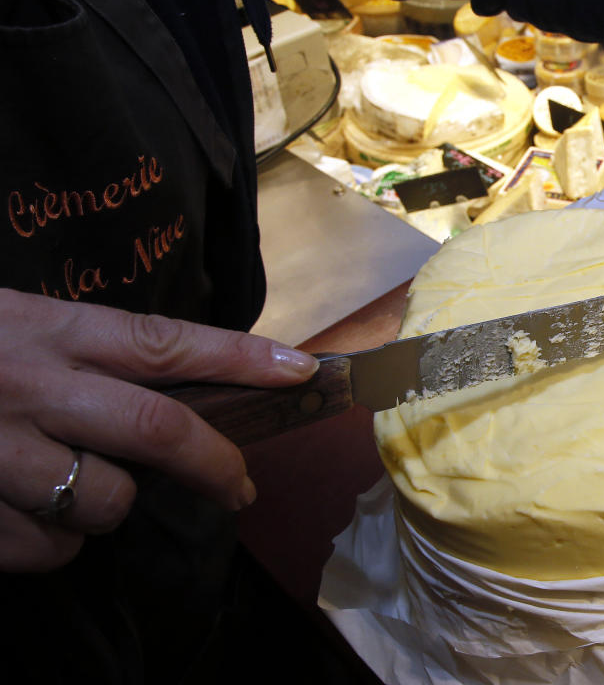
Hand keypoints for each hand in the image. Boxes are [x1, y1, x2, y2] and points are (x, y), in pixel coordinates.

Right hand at [0, 288, 318, 572]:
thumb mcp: (16, 327)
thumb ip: (88, 355)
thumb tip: (178, 385)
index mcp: (48, 331)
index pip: (168, 342)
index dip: (243, 358)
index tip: (301, 372)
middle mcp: (31, 388)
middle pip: (160, 428)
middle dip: (215, 462)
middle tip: (239, 486)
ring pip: (105, 503)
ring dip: (108, 505)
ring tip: (72, 484)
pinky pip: (47, 549)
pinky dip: (52, 542)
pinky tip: (21, 512)